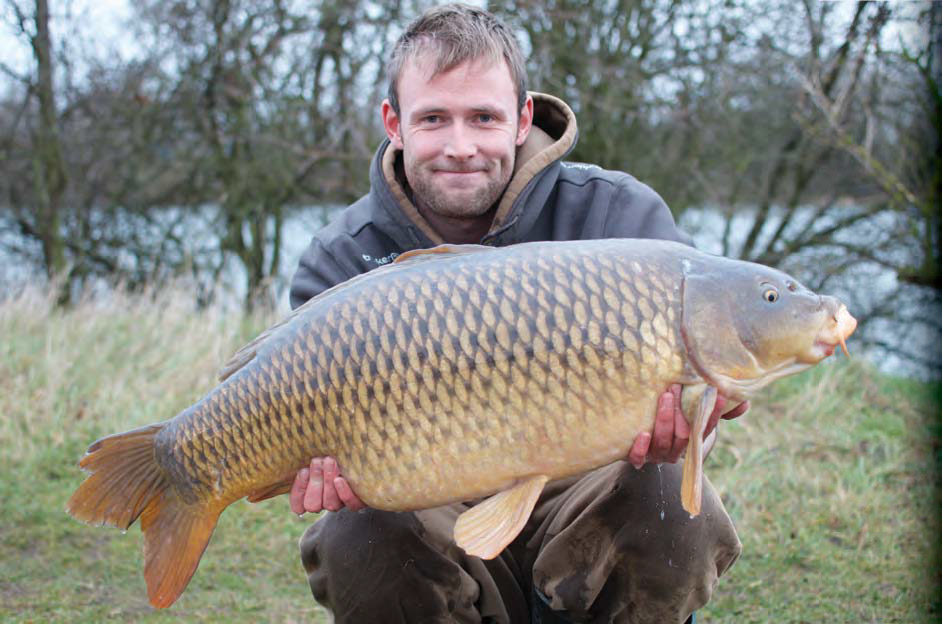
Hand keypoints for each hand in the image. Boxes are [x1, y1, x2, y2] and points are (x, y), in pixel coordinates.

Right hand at [289, 456, 365, 514]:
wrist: (369, 453)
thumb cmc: (338, 451)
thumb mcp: (321, 454)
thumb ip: (310, 459)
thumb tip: (300, 457)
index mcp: (312, 493)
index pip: (299, 504)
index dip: (299, 491)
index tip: (303, 471)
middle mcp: (326, 502)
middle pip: (313, 505)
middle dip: (314, 482)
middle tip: (317, 461)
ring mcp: (343, 503)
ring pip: (330, 504)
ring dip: (328, 482)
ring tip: (329, 461)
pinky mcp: (361, 501)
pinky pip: (351, 504)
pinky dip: (343, 492)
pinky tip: (340, 479)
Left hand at [626, 384, 748, 467]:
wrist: (644, 439)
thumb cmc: (674, 420)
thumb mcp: (694, 411)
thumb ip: (718, 408)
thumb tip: (745, 402)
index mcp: (692, 440)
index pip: (706, 428)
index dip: (713, 413)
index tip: (718, 394)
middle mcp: (677, 450)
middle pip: (683, 436)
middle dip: (680, 412)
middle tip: (675, 388)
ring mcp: (657, 455)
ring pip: (663, 442)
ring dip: (664, 420)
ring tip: (663, 397)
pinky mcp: (637, 458)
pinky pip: (638, 458)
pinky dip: (641, 448)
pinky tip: (642, 434)